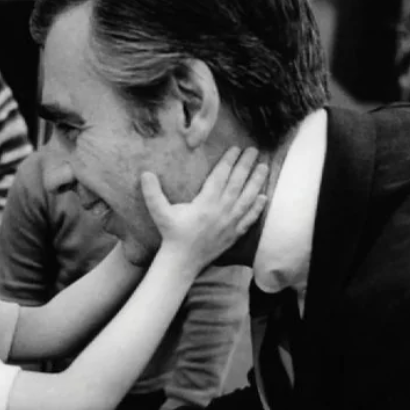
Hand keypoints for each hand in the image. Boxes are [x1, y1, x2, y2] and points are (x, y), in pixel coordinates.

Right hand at [142, 146, 266, 269]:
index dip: (228, 161)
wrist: (182, 261)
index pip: (220, 177)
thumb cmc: (171, 235)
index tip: (235, 148)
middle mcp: (221, 211)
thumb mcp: (159, 213)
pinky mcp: (234, 234)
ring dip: (256, 182)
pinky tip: (264, 197)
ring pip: (247, 199)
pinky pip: (249, 219)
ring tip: (264, 167)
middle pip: (237, 184)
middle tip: (254, 150)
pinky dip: (257, 208)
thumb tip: (145, 173)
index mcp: (205, 203)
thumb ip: (152, 193)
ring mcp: (230, 223)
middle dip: (246, 165)